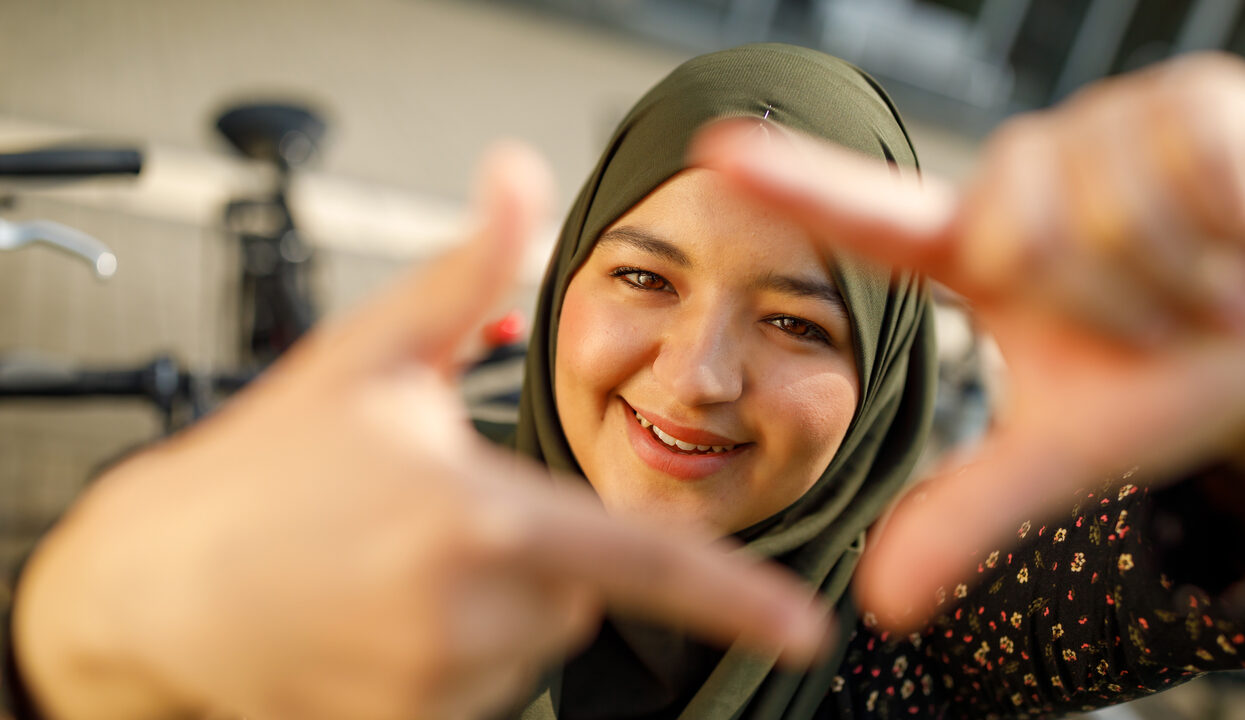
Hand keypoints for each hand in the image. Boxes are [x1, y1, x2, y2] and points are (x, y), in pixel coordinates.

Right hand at [13, 144, 828, 719]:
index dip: (734, 598)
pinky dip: (454, 656)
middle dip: (543, 554)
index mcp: (476, 515)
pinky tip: (380, 620)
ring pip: (531, 641)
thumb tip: (517, 175)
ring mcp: (431, 684)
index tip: (802, 631)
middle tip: (436, 520)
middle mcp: (464, 611)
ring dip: (494, 607)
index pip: (639, 561)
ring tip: (394, 570)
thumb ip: (469, 275)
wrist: (155, 585)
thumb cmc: (265, 469)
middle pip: (581, 589)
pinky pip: (481, 689)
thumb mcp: (369, 357)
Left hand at [691, 53, 1244, 627]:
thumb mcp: (1063, 453)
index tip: (714, 152)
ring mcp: (1110, 123)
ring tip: (1205, 280)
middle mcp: (1029, 174)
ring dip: (1177, 276)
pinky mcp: (1196, 95)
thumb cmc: (1160, 383)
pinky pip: (1194, 161)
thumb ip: (970, 511)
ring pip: (1113, 204)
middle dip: (1107, 307)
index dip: (798, 183)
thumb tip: (883, 605)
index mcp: (983, 251)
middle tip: (1155, 322)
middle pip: (1027, 235)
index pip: (874, 215)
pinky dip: (1236, 221)